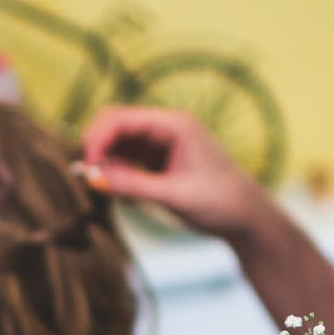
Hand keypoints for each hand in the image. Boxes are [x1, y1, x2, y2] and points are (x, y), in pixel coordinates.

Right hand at [80, 107, 268, 239]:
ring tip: (107, 185)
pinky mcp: (159, 158)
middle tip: (89, 175)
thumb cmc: (219, 202)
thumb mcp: (173, 196)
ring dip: (106, 158)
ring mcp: (161, 141)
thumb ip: (132, 186)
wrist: (245, 216)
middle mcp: (166, 126)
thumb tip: (93, 179)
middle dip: (97, 145)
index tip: (88, 166)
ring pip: (118, 139)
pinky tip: (119, 187)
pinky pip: (127, 156)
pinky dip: (117, 169)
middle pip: (115, 122)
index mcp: (174, 124)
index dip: (98, 138)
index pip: (121, 118)